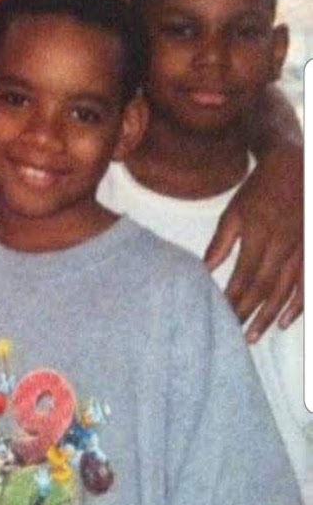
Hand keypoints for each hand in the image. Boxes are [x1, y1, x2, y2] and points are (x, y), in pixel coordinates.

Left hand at [204, 144, 301, 340]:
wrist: (294, 168)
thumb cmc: (259, 191)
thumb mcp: (234, 211)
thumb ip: (220, 242)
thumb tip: (203, 270)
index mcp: (259, 234)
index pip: (244, 276)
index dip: (233, 298)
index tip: (219, 316)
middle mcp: (282, 245)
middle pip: (264, 288)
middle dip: (248, 313)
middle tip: (234, 335)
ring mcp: (299, 249)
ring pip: (285, 290)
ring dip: (269, 315)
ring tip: (254, 336)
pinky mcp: (309, 250)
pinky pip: (306, 283)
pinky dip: (298, 305)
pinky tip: (285, 322)